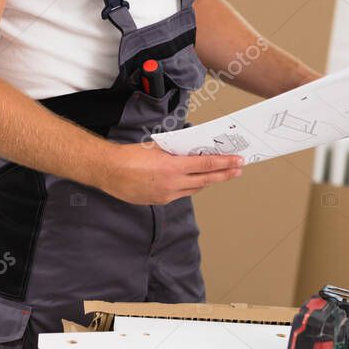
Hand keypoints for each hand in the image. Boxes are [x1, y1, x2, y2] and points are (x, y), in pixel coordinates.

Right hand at [96, 142, 242, 204]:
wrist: (109, 171)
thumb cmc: (130, 156)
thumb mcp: (157, 147)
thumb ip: (176, 151)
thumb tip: (192, 150)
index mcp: (172, 167)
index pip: (206, 165)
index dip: (224, 164)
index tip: (238, 161)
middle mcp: (172, 184)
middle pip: (206, 180)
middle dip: (224, 174)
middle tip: (238, 169)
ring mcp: (166, 195)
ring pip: (194, 188)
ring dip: (208, 181)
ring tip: (221, 175)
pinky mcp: (159, 201)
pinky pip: (181, 193)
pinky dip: (190, 186)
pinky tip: (194, 181)